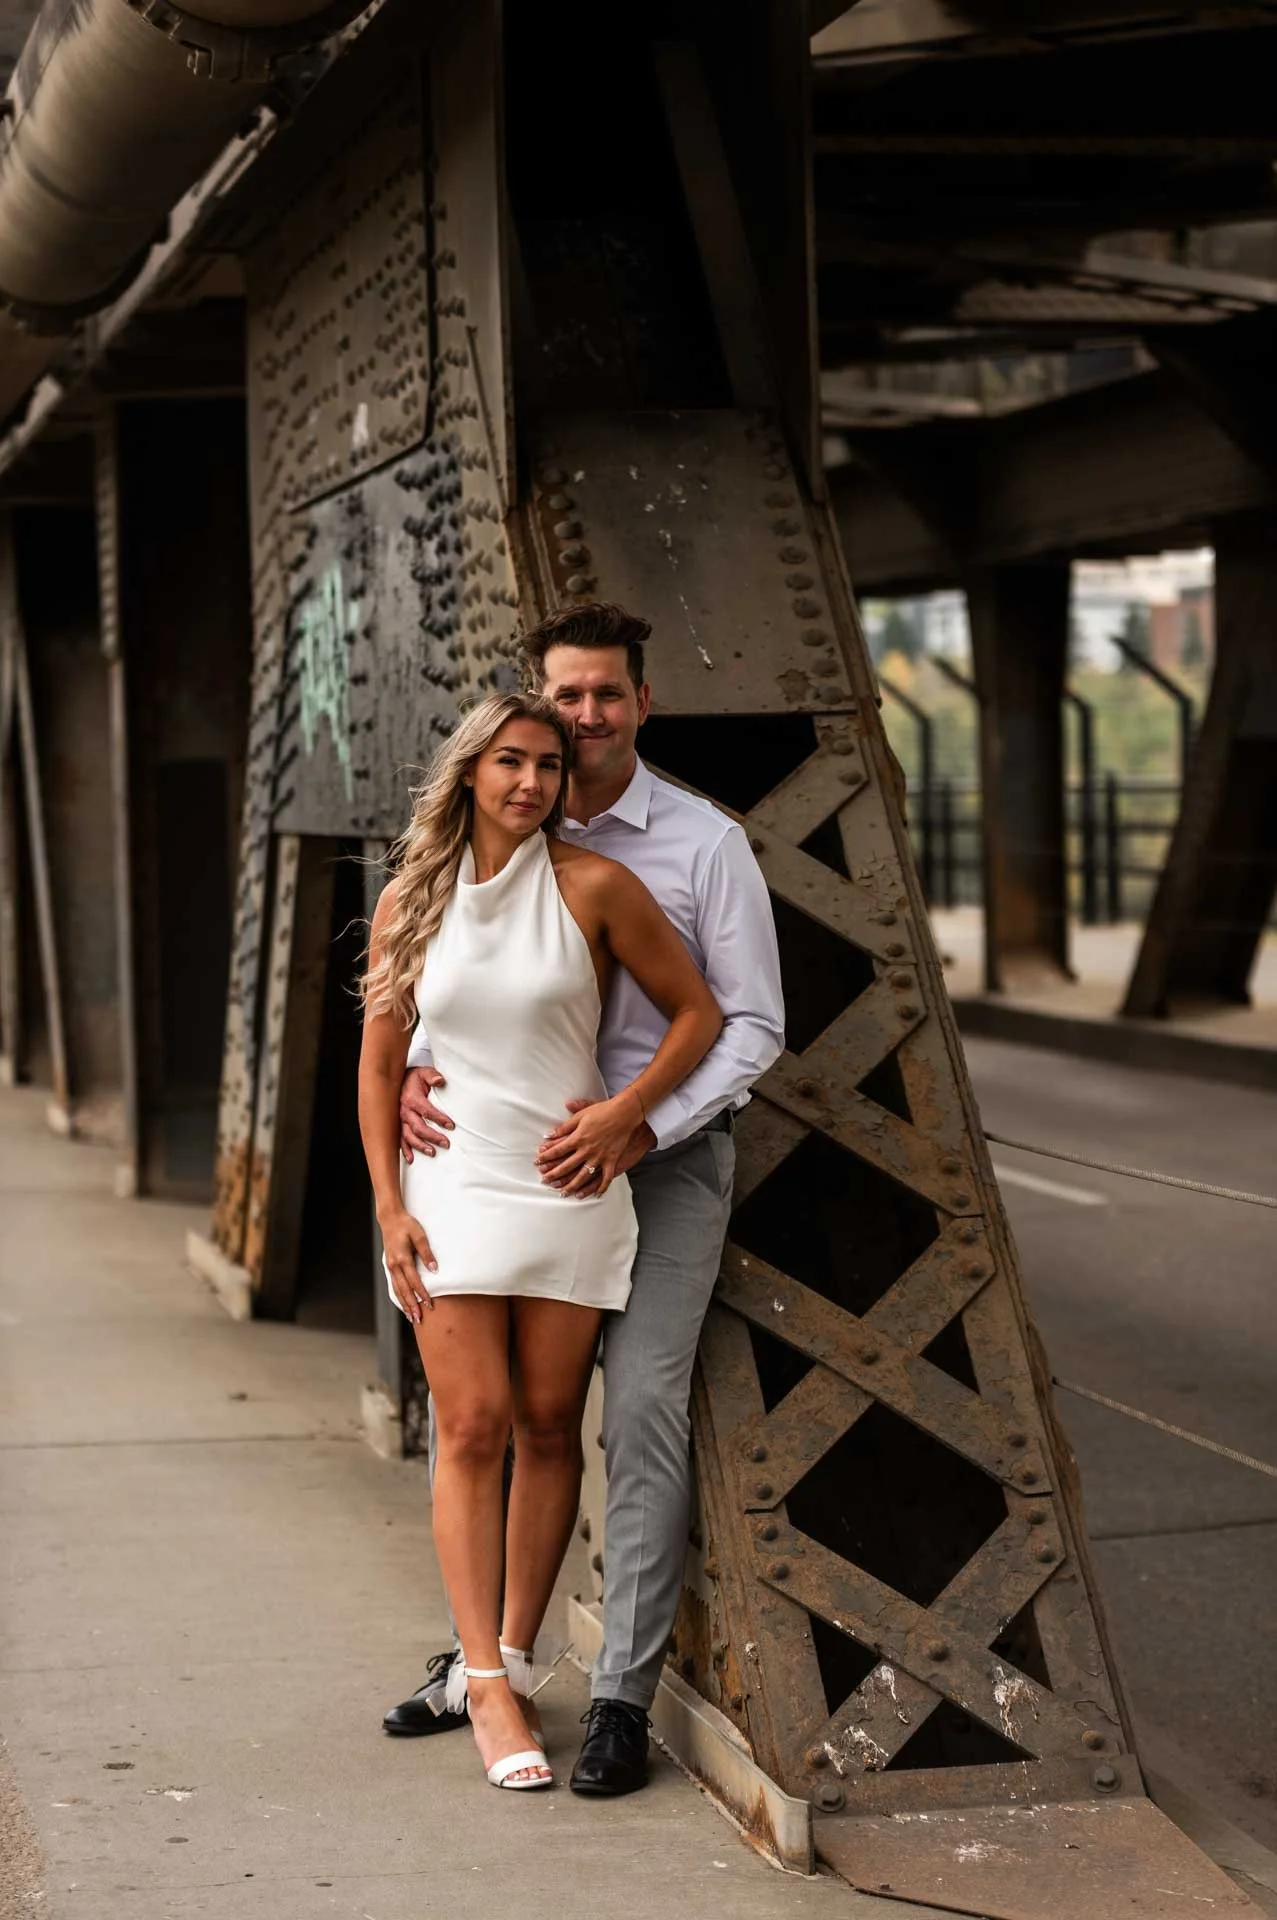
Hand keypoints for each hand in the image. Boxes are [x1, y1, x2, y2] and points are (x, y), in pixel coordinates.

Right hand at [380, 1207, 436, 1323]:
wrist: (390, 1218)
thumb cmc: (406, 1225)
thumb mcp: (419, 1235)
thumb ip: (427, 1253)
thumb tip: (434, 1269)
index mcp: (402, 1258)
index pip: (414, 1281)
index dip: (422, 1294)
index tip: (430, 1304)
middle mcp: (394, 1265)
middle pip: (404, 1290)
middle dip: (412, 1306)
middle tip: (419, 1319)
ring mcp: (390, 1267)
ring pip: (397, 1290)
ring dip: (404, 1304)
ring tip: (411, 1317)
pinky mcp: (390, 1266)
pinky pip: (394, 1285)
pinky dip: (399, 1296)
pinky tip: (403, 1303)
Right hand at [400, 1066, 452, 1162]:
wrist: (397, 1079)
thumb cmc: (414, 1078)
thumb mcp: (424, 1072)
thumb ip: (433, 1076)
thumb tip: (440, 1081)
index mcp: (411, 1099)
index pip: (427, 1111)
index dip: (439, 1119)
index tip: (451, 1126)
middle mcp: (404, 1111)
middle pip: (418, 1127)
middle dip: (432, 1137)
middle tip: (446, 1143)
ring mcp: (400, 1120)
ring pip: (409, 1136)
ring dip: (420, 1146)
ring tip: (432, 1153)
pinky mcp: (398, 1125)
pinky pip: (400, 1139)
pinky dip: (405, 1150)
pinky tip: (411, 1159)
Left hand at [536, 1095, 650, 1197]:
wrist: (624, 1113)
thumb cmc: (602, 1111)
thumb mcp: (581, 1115)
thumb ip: (564, 1127)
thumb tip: (548, 1134)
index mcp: (578, 1138)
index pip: (558, 1150)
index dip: (546, 1157)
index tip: (537, 1162)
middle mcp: (587, 1150)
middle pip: (567, 1166)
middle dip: (554, 1174)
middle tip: (544, 1181)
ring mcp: (600, 1157)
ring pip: (583, 1176)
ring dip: (572, 1186)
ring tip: (563, 1193)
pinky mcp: (612, 1160)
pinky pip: (606, 1178)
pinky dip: (601, 1187)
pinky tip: (595, 1195)